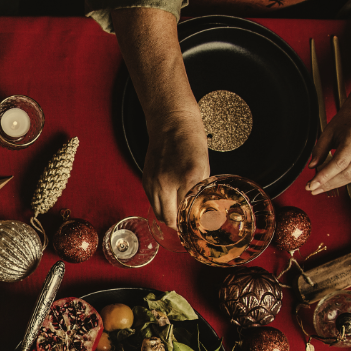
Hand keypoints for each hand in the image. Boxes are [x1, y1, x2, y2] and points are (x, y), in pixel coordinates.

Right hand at [142, 106, 209, 228]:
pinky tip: (169, 200)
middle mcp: (165, 184)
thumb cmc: (190, 139)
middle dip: (176, 224)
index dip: (188, 224)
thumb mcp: (204, 166)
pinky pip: (152, 200)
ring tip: (177, 214)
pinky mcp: (145, 179)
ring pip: (157, 211)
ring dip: (167, 215)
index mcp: (186, 179)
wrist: (171, 122)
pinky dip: (160, 203)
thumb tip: (198, 208)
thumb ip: (199, 190)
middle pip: (166, 218)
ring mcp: (152, 182)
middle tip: (184, 224)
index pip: (184, 214)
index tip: (192, 227)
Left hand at [307, 105, 350, 194]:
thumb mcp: (327, 132)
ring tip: (320, 186)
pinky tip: (335, 180)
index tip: (311, 185)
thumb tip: (312, 167)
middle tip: (312, 188)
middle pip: (347, 173)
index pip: (339, 163)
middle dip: (327, 183)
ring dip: (335, 184)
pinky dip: (345, 179)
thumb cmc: (346, 122)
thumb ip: (319, 150)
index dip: (324, 177)